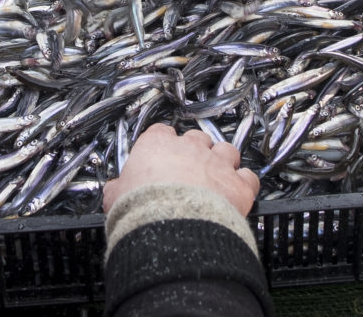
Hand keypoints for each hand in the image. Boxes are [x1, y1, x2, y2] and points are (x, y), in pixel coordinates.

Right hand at [103, 124, 259, 216]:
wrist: (171, 230)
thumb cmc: (142, 211)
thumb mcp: (115, 197)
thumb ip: (117, 188)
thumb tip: (113, 191)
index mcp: (157, 146)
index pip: (162, 132)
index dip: (163, 144)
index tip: (162, 155)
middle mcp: (190, 148)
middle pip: (197, 137)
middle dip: (196, 151)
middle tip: (190, 169)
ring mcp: (217, 163)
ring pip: (227, 149)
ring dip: (224, 160)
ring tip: (218, 175)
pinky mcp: (238, 184)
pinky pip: (248, 176)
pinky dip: (245, 183)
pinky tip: (240, 191)